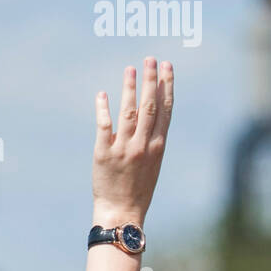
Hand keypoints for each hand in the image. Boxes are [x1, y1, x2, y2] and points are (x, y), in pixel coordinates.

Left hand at [92, 58, 173, 227]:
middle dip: (150, 80)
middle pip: (148, 106)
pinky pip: (104, 126)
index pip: (165, 110)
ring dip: (129, 88)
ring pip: (128, 112)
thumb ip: (152, 137)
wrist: (122, 212)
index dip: (166, 86)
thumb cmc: (139, 188)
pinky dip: (103, 109)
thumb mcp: (154, 162)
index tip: (167, 66)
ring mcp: (123, 149)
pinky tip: (102, 94)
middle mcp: (143, 145)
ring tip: (130, 69)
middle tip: (150, 58)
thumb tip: (151, 111)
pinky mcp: (103, 153)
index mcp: (158, 146)